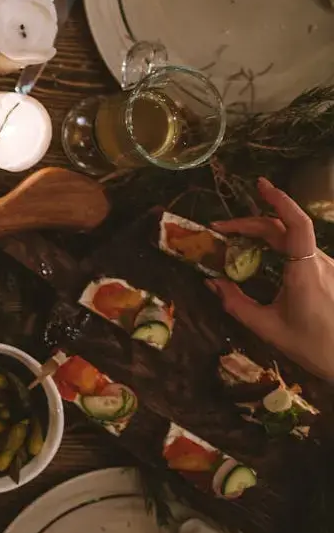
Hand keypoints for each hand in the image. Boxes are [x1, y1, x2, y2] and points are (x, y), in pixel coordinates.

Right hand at [208, 177, 333, 379]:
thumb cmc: (314, 347)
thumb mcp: (268, 329)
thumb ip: (236, 304)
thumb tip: (211, 283)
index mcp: (304, 272)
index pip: (295, 225)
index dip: (279, 200)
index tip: (260, 185)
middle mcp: (319, 263)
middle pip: (284, 228)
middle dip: (250, 223)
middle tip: (220, 229)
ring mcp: (327, 267)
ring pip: (293, 239)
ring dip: (263, 234)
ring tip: (235, 240)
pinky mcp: (329, 274)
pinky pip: (300, 251)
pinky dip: (276, 246)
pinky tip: (260, 256)